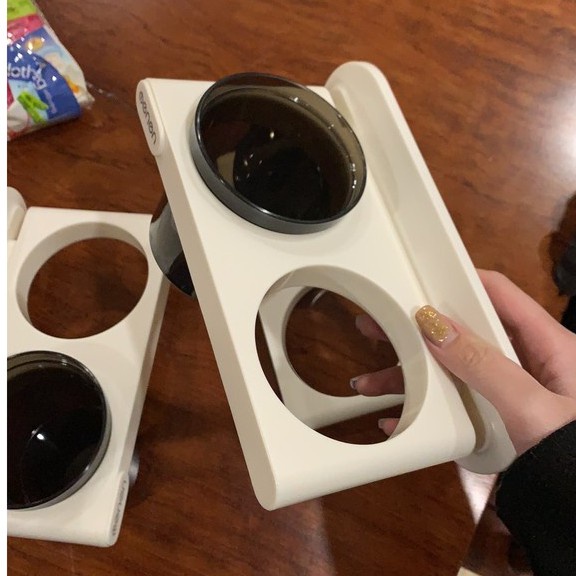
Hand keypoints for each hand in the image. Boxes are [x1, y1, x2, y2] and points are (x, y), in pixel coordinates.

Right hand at [352, 270, 575, 454]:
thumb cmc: (572, 456)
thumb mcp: (530, 406)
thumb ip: (483, 365)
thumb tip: (433, 324)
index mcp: (549, 344)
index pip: (499, 294)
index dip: (459, 280)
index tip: (417, 279)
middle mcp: (527, 361)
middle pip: (465, 332)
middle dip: (418, 331)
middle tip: (376, 326)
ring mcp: (510, 391)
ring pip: (454, 369)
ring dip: (411, 375)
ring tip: (368, 384)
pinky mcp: (498, 417)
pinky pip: (456, 402)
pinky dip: (425, 407)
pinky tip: (396, 417)